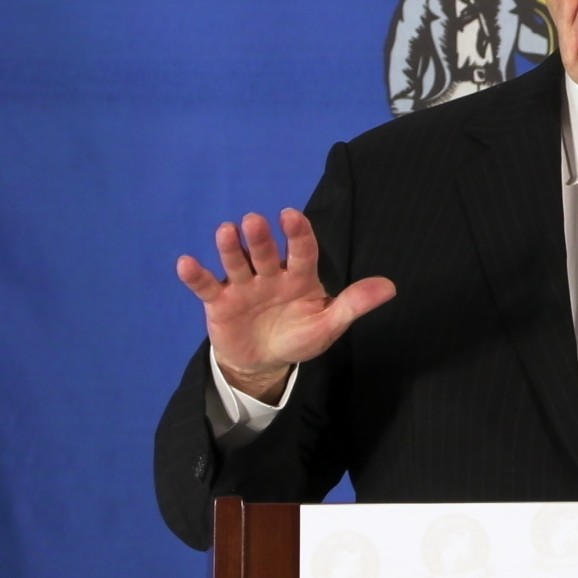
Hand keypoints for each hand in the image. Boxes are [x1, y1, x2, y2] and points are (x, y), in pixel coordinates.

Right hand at [176, 209, 395, 400]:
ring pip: (236, 262)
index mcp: (299, 276)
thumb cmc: (299, 337)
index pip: (302, 250)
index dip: (297, 233)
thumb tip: (391, 287)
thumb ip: (354, 305)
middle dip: (260, 237)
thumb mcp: (328, 325)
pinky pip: (206, 286)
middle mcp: (270, 274)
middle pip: (265, 252)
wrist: (263, 362)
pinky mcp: (219, 302)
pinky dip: (196, 275)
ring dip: (231, 248)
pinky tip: (186, 263)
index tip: (291, 215)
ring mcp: (243, 286)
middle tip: (255, 221)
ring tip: (226, 231)